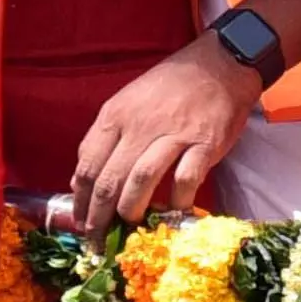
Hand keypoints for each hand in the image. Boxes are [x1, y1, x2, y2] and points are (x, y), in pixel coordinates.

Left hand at [60, 34, 259, 229]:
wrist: (220, 64)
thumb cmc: (170, 85)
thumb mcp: (128, 102)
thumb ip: (104, 138)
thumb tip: (81, 179)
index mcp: (116, 115)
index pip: (88, 165)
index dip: (82, 200)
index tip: (82, 221)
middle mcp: (140, 125)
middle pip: (110, 179)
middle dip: (100, 215)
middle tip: (99, 237)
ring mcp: (174, 134)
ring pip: (141, 180)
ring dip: (132, 210)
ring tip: (130, 225)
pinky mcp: (205, 143)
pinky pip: (185, 179)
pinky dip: (177, 201)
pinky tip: (173, 213)